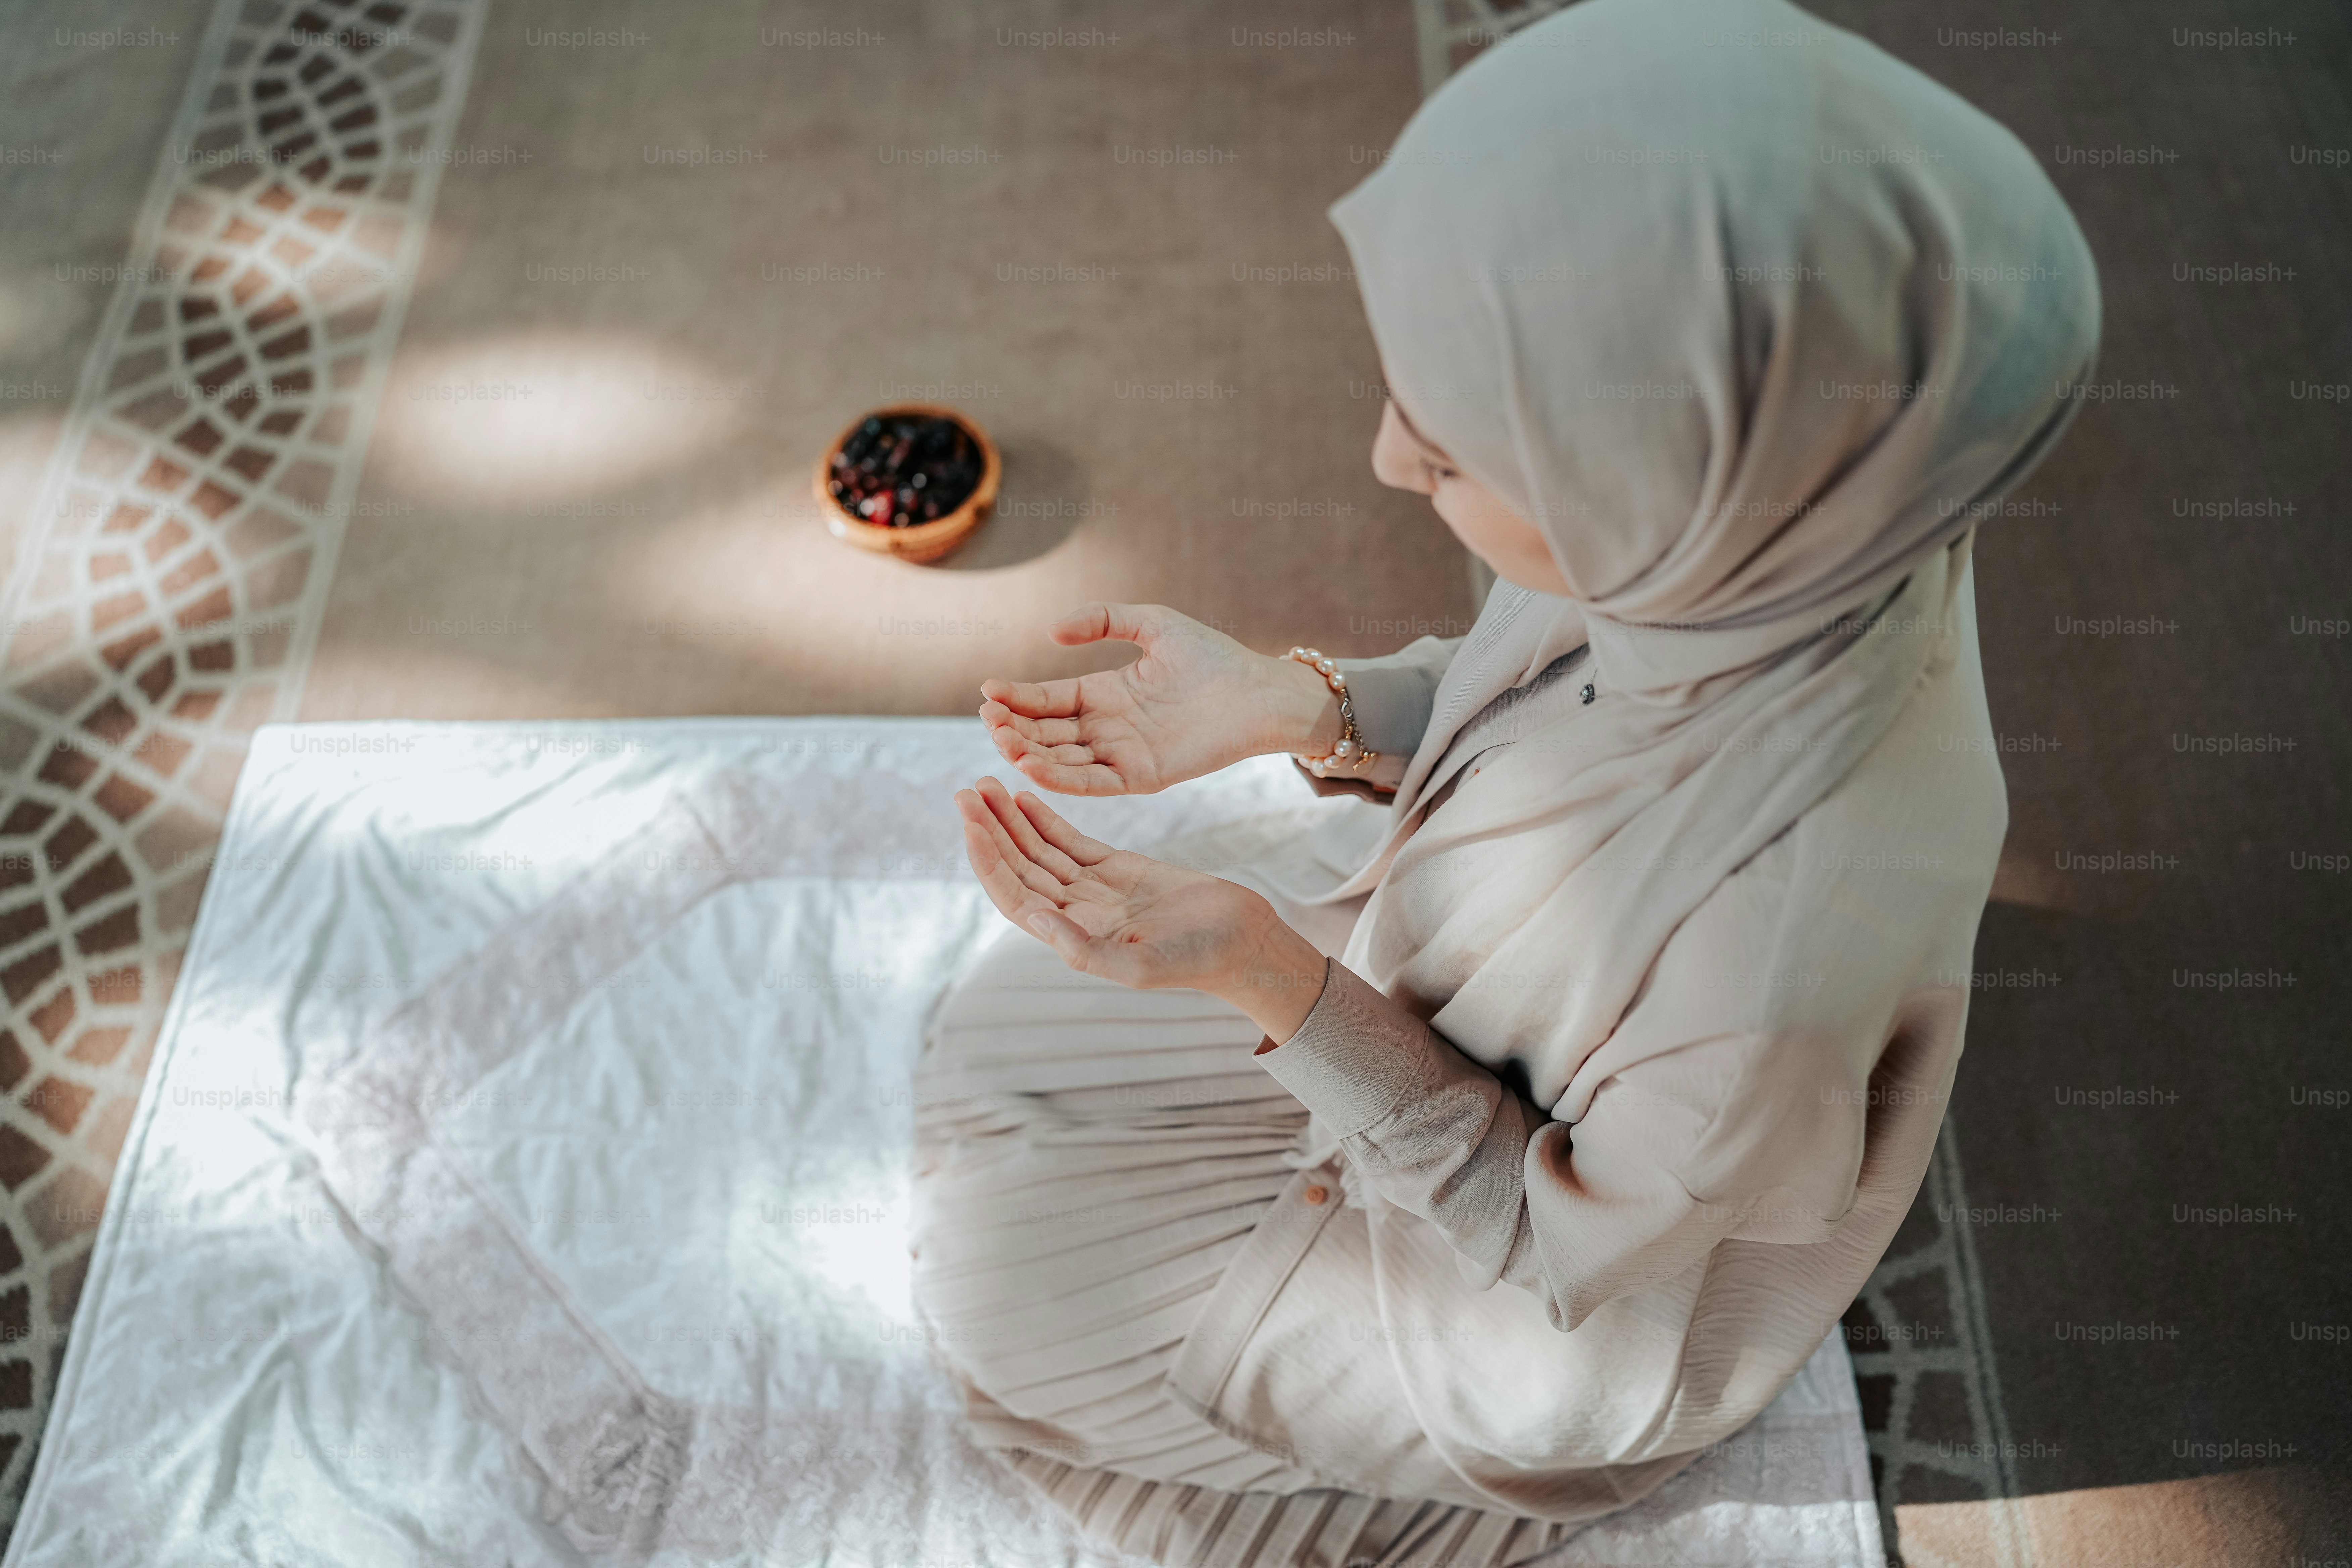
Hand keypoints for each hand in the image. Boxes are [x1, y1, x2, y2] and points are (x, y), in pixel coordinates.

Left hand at [954, 776, 1328, 1041]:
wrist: (1242, 942)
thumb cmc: (1199, 960)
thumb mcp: (1141, 966)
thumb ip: (1085, 950)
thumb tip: (1034, 919)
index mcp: (1074, 937)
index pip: (1015, 897)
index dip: (989, 862)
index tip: (970, 825)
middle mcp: (1075, 913)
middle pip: (1018, 868)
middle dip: (989, 831)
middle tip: (964, 792)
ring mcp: (1094, 889)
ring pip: (1038, 850)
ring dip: (1010, 820)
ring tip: (984, 786)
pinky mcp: (1116, 867)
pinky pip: (1069, 840)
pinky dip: (1044, 818)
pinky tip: (1022, 794)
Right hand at [978, 603, 1340, 795]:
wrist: (1258, 692)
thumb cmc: (1212, 656)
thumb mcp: (1151, 624)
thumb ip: (1103, 620)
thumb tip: (1053, 632)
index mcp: (1103, 694)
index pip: (1047, 699)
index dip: (1017, 696)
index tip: (987, 690)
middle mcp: (1106, 729)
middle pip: (1046, 733)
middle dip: (1013, 727)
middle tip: (988, 717)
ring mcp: (1121, 755)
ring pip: (1062, 760)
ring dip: (1028, 752)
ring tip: (1000, 738)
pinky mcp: (1141, 777)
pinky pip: (1093, 783)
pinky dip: (1062, 778)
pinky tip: (1033, 765)